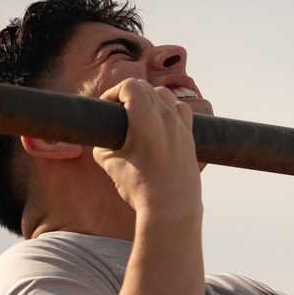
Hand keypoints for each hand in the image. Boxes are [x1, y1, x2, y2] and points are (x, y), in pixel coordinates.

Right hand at [93, 78, 201, 221]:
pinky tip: (161, 123)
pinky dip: (169, 109)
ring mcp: (182, 126)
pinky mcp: (190, 137)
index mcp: (146, 118)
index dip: (113, 92)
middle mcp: (167, 117)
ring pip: (165, 95)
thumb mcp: (109, 163)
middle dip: (129, 94)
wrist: (171, 208)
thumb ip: (103, 143)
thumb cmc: (139, 188)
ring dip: (150, 98)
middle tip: (118, 111)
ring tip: (139, 115)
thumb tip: (103, 137)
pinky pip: (181, 110)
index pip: (130, 86)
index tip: (107, 106)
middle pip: (147, 88)